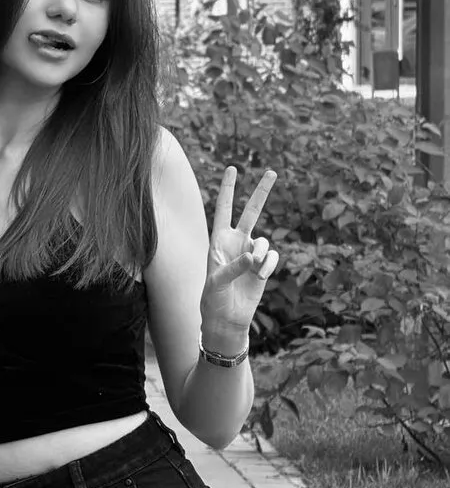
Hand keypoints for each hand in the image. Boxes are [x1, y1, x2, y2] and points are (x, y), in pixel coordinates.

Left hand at [201, 166, 279, 340]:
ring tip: (255, 269)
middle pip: (251, 212)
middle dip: (261, 192)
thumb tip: (253, 257)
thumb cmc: (213, 299)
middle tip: (272, 172)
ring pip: (264, 241)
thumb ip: (234, 267)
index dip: (228, 189)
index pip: (224, 209)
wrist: (227, 318)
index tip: (233, 168)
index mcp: (218, 241)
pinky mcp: (263, 266)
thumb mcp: (217, 282)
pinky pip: (273, 256)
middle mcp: (236, 243)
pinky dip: (269, 265)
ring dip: (262, 253)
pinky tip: (261, 277)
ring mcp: (251, 253)